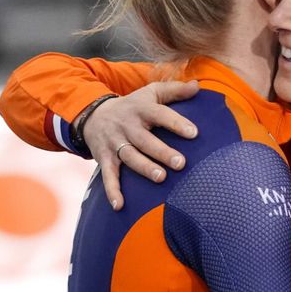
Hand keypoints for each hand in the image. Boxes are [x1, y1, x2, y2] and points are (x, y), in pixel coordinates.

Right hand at [85, 81, 199, 209]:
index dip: (176, 123)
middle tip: (181, 163)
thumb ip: (175, 90)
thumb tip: (197, 86)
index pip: (161, 114)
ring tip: (160, 178)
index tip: (194, 133)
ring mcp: (115, 143)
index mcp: (142, 109)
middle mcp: (128, 126)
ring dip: (144, 168)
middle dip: (162, 152)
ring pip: (130, 157)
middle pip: (145, 140)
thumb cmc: (133, 106)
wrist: (93, 114)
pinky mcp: (105, 158)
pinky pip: (108, 176)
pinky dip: (112, 191)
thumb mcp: (151, 93)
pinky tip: (120, 205)